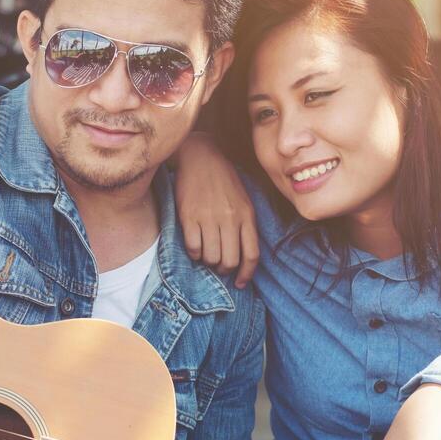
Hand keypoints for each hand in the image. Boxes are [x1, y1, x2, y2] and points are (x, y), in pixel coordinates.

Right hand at [173, 132, 258, 286]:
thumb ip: (245, 224)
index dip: (246, 274)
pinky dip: (194, 253)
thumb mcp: (243, 199)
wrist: (200, 157)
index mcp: (246, 215)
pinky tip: (195, 247)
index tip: (239, 282)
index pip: (251, 254)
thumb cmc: (223, 180)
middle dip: (224, 269)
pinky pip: (193, 247)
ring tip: (206, 254)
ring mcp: (209, 218)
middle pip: (230, 260)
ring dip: (208, 262)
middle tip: (218, 266)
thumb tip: (243, 255)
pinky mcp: (189, 216)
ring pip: (211, 257)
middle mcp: (229, 219)